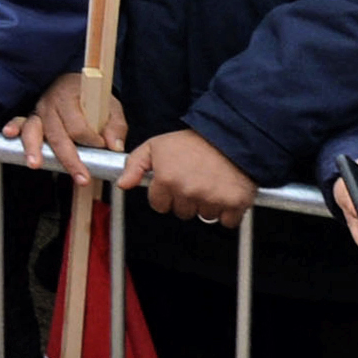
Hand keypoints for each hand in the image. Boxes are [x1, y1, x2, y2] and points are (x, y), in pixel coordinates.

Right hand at [7, 65, 122, 171]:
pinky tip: (10, 135)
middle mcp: (51, 103)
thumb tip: (114, 146)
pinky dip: (13, 128)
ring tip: (35, 164)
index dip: (91, 140)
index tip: (102, 146)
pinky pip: (19, 122)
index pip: (78, 125)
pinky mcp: (31, 118)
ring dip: (34, 147)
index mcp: (72, 98)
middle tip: (81, 178)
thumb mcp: (111, 106)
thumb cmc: (92, 96)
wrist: (75, 84)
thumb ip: (115, 126)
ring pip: (34, 130)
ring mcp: (38, 111)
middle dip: (69, 158)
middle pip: (57, 134)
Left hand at [129, 127, 256, 225]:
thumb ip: (134, 165)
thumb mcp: (155, 146)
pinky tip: (226, 193)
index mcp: (166, 179)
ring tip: (211, 183)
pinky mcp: (234, 203)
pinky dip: (229, 211)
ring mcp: (211, 198)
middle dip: (186, 200)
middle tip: (195, 181)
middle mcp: (187, 191)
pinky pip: (227, 221)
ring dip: (208, 205)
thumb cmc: (192, 142)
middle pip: (182, 212)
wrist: (228, 136)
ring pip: (204, 216)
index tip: (175, 184)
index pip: (159, 205)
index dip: (166, 195)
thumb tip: (123, 184)